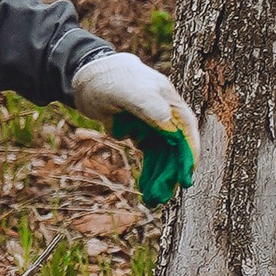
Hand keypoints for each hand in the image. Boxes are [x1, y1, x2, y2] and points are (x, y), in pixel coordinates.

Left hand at [72, 49, 199, 207]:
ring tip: (153, 199)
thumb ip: (149, 106)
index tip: (186, 179)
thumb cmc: (109, 79)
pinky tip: (146, 187)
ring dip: (160, 176)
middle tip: (163, 197)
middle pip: (175, 147)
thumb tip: (173, 128)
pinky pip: (150, 155)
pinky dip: (149, 170)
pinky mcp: (140, 131)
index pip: (186, 131)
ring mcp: (153, 124)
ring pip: (162, 154)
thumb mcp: (127, 91)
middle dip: (171, 172)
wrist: (86, 75)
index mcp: (168, 101)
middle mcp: (165, 114)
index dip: (189, 155)